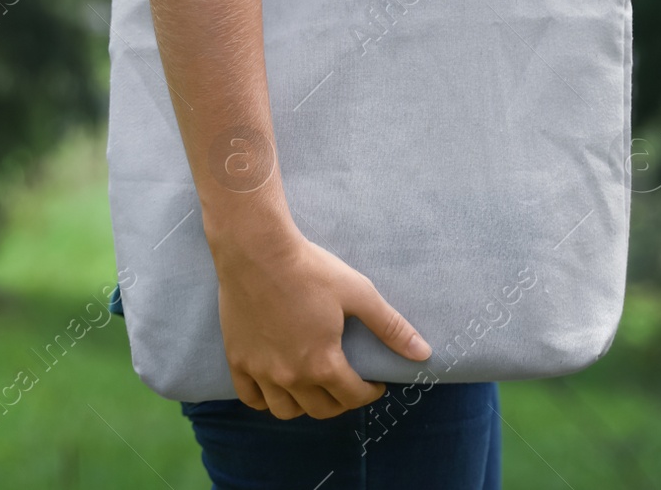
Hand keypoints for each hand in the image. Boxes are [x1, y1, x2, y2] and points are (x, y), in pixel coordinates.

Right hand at [212, 226, 431, 419]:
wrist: (257, 250)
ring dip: (305, 406)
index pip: (353, 396)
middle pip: (321, 409)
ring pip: (285, 410)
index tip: (375, 383)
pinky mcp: (238, 359)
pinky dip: (266, 400)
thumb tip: (423, 353)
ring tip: (315, 388)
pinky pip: (251, 398)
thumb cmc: (310, 269)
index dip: (370, 392)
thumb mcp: (358, 293)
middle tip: (349, 384)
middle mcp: (291, 376)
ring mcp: (261, 370)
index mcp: (323, 363)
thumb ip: (391, 327)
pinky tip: (277, 386)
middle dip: (342, 401)